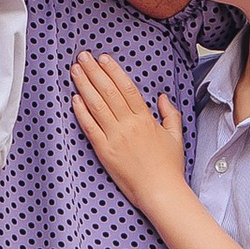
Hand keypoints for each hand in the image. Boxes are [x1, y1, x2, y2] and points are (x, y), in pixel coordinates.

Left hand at [70, 52, 187, 213]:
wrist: (160, 191)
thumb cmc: (169, 167)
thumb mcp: (175, 136)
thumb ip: (170, 114)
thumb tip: (162, 97)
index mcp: (145, 119)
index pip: (126, 88)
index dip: (113, 71)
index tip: (103, 58)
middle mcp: (128, 125)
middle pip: (108, 92)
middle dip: (94, 71)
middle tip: (83, 57)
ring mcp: (115, 138)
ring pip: (96, 106)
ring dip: (84, 85)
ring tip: (75, 70)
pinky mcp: (105, 152)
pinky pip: (90, 128)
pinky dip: (81, 112)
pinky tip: (74, 99)